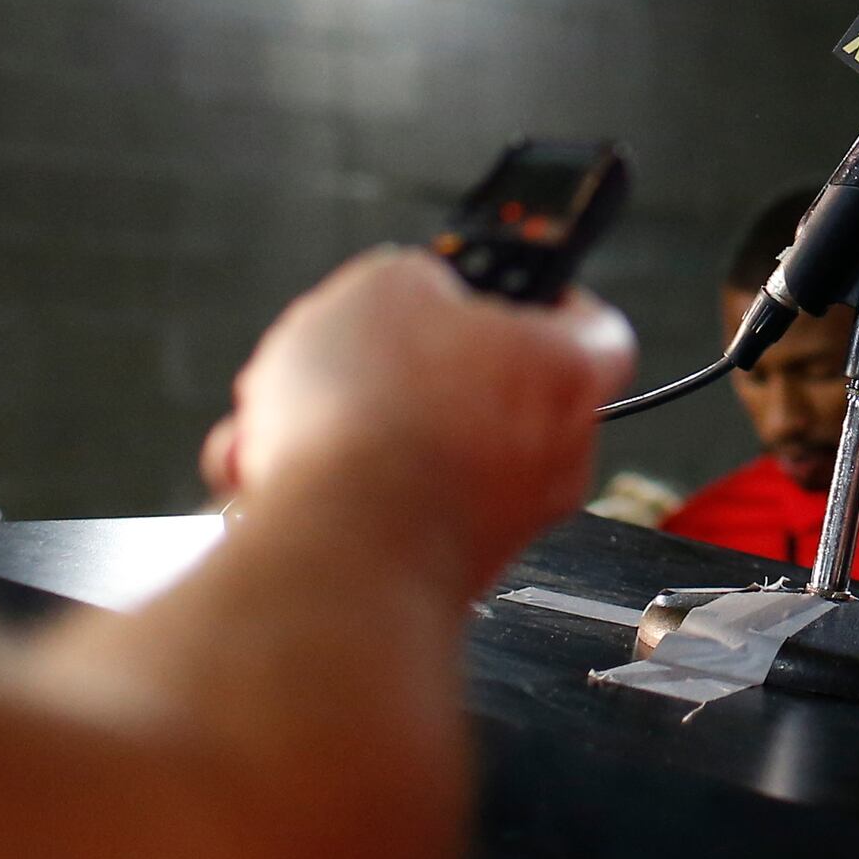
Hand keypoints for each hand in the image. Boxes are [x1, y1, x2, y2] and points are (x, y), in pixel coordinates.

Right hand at [199, 248, 634, 602]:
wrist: (337, 556)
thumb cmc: (377, 420)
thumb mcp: (384, 284)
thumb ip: (414, 282)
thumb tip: (412, 297)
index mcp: (567, 372)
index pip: (591, 325)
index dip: (539, 298)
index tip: (495, 291)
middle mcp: (554, 459)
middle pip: (481, 394)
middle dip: (398, 375)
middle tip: (352, 358)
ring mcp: (497, 527)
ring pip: (411, 457)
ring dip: (336, 435)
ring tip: (280, 425)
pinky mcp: (435, 577)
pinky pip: (376, 516)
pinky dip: (317, 496)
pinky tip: (267, 479)